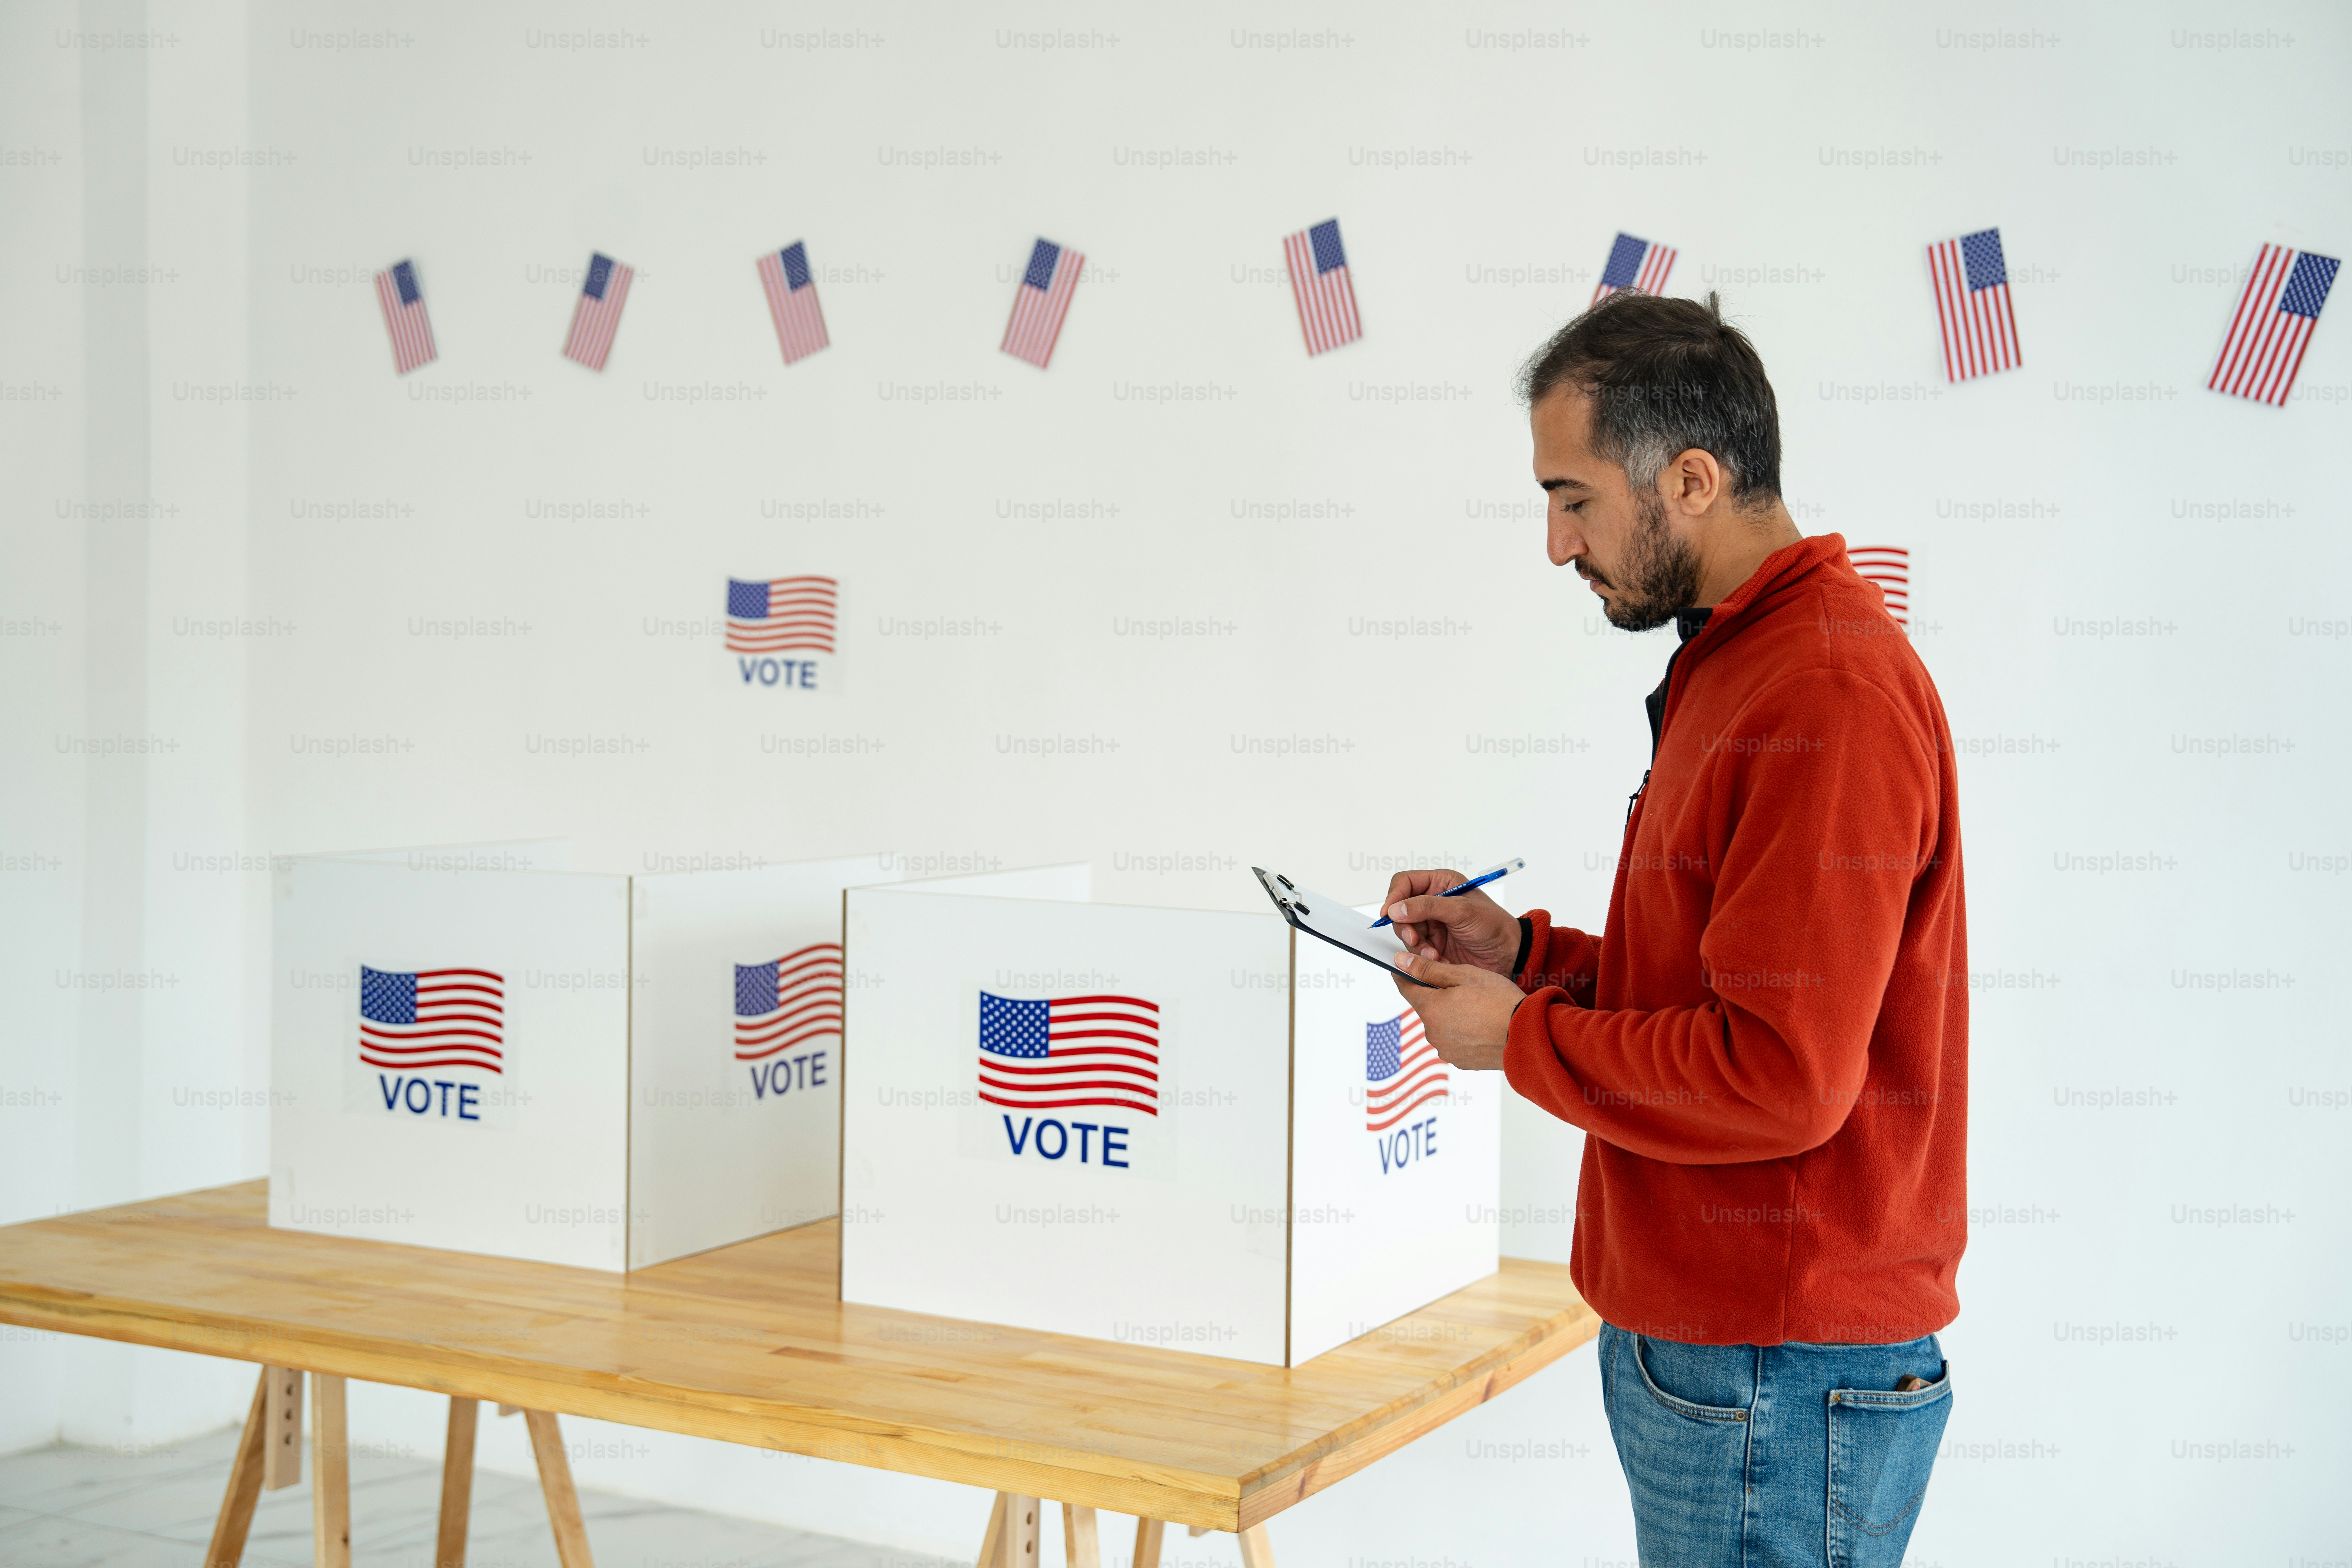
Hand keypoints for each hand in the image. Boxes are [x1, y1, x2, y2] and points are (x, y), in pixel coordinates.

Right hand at [1381, 868, 1520, 974]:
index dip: (1394, 896)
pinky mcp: (1433, 945)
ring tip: (1433, 954)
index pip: (1405, 883)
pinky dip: (1422, 956)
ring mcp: (1432, 925)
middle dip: (1405, 927)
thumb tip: (1396, 909)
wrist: (1509, 955)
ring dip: (1415, 945)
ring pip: (1405, 932)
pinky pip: (1414, 950)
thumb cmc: (1493, 926)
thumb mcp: (1461, 911)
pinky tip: (1437, 960)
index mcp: (1440, 884)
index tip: (1390, 913)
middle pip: (1400, 910)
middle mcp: (1432, 902)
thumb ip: (1427, 907)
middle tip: (1414, 939)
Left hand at [1391, 952, 1518, 1071]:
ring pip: (1441, 1024)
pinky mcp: (1460, 1060)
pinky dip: (1462, 1032)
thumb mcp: (1464, 975)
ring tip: (1478, 1008)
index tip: (1407, 968)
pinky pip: (1454, 1040)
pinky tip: (1481, 1025)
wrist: (1527, 1035)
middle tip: (1464, 988)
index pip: (1406, 988)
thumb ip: (1429, 969)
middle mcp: (1433, 1033)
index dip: (1405, 975)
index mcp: (1430, 1009)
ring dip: (1452, 1015)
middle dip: (1438, 996)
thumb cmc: (1500, 1003)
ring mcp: (1446, 1049)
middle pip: (1427, 1007)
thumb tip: (1401, 961)